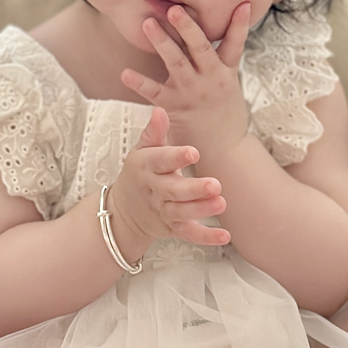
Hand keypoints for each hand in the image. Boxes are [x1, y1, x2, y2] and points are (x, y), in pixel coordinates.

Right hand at [108, 107, 229, 259]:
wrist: (123, 212)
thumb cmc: (139, 174)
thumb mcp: (142, 150)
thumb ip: (154, 132)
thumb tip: (160, 110)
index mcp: (146, 167)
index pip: (160, 161)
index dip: (176, 157)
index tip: (193, 152)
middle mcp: (154, 190)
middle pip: (174, 191)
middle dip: (194, 189)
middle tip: (214, 185)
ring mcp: (163, 211)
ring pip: (182, 213)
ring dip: (201, 210)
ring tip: (220, 203)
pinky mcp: (172, 228)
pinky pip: (189, 234)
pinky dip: (206, 237)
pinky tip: (224, 235)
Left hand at [121, 2, 250, 158]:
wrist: (224, 150)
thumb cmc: (225, 114)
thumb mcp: (231, 84)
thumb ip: (222, 60)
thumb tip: (223, 31)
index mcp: (226, 71)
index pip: (235, 43)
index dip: (239, 24)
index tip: (242, 3)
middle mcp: (211, 79)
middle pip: (201, 48)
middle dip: (188, 27)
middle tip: (175, 8)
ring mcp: (192, 92)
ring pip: (176, 63)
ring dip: (162, 42)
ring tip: (148, 23)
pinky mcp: (175, 107)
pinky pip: (154, 92)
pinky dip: (139, 83)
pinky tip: (124, 73)